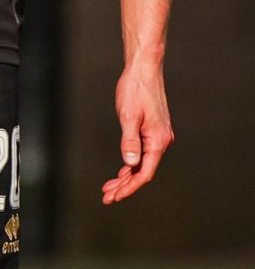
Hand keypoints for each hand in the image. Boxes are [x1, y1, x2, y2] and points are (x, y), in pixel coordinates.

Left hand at [101, 58, 172, 203]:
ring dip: (126, 177)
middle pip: (142, 171)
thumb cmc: (135, 90)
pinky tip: (121, 172)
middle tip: (107, 198)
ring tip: (109, 189)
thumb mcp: (128, 116)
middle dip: (125, 187)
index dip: (129, 188)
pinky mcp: (152, 131)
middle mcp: (161, 141)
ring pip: (141, 164)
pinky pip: (142, 154)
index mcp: (158, 140)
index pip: (144, 173)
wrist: (143, 70)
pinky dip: (130, 165)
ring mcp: (157, 136)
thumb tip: (129, 164)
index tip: (114, 198)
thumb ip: (129, 141)